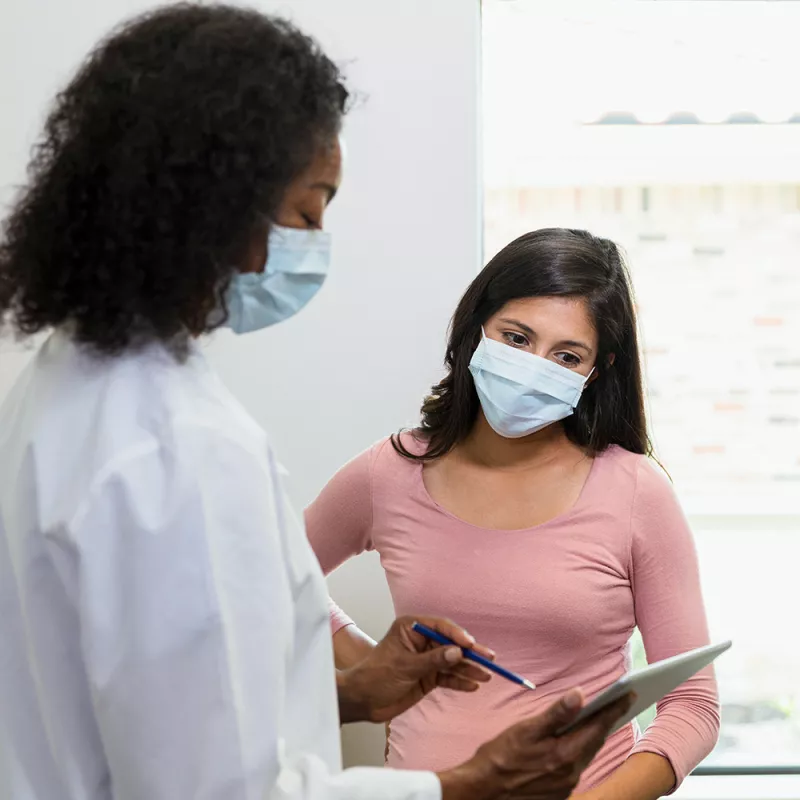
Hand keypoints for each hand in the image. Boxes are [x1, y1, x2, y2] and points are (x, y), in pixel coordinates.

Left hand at [337, 615, 493, 723]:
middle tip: (489, 658)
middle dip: (469, 652)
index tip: (471, 645)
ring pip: (452, 662)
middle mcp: (421, 641)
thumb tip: (458, 652)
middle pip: (451, 644)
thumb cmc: (375, 675)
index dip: (457, 635)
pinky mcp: (428, 677)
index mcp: (412, 628)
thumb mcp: (405, 666)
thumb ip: (433, 660)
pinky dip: (460, 681)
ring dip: (469, 669)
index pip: (440, 627)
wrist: (362, 700)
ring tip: (486, 675)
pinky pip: (447, 677)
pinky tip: (472, 685)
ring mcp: (426, 660)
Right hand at [439, 689, 634, 799]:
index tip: (628, 695)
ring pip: (586, 754)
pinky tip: (573, 742)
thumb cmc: (500, 757)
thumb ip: (556, 714)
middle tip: (618, 703)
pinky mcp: (558, 793)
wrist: (483, 791)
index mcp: (565, 754)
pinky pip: (575, 767)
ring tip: (597, 719)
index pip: (597, 727)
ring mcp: (566, 786)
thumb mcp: (526, 729)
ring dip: (592, 735)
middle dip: (606, 721)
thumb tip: (580, 695)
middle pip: (595, 741)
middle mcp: (571, 773)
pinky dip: (579, 750)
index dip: (614, 709)